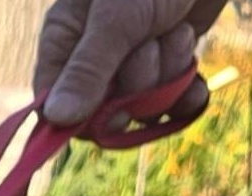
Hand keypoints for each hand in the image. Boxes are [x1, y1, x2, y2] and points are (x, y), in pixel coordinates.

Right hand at [34, 0, 225, 125]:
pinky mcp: (167, 63)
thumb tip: (57, 118)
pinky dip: (187, 93)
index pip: (56, 106)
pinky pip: (171, 102)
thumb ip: (87, 70)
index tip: (112, 113)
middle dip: (137, 85)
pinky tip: (196, 85)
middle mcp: (94, 58)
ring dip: (168, 71)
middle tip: (150, 44)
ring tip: (176, 29)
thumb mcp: (116, 19)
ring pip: (142, 104)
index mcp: (65, 42)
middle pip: (104, 111)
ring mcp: (132, 62)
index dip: (84, 119)